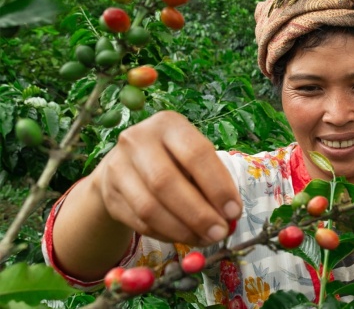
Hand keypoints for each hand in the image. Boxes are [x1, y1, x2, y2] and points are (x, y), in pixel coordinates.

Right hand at [90, 110, 241, 245]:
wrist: (126, 165)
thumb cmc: (173, 159)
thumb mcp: (193, 158)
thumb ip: (212, 181)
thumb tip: (229, 217)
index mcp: (168, 124)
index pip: (196, 154)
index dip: (217, 186)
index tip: (234, 212)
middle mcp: (138, 139)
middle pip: (166, 182)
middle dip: (198, 214)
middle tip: (219, 233)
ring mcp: (118, 166)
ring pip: (149, 208)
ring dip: (182, 229)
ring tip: (205, 239)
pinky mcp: (108, 193)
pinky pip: (139, 222)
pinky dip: (166, 234)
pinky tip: (184, 237)